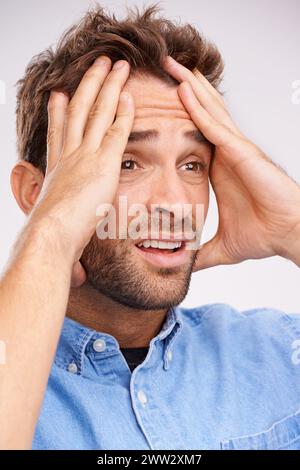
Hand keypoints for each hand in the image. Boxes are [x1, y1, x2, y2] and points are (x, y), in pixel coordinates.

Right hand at [30, 57, 133, 284]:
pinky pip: (115, 131)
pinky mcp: (102, 163)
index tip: (61, 95)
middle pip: (77, 112)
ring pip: (96, 112)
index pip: (60, 134)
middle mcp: (69, 156)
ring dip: (106, 87)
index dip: (60, 112)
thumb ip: (73, 249)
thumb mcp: (61, 238)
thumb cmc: (52, 245)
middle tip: (96, 66)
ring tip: (115, 65)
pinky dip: (123, 112)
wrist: (50, 241)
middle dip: (88, 86)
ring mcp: (84, 156)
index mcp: (58, 170)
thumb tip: (78, 276)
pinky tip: (133, 95)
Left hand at [163, 56, 299, 269]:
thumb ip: (201, 253)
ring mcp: (235, 149)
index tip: (157, 107)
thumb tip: (183, 266)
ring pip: (208, 111)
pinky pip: (215, 126)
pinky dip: (198, 107)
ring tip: (170, 66)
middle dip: (182, 91)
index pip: (194, 137)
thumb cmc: (265, 235)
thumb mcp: (222, 246)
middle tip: (162, 70)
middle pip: (201, 114)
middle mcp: (226, 153)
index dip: (179, 119)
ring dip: (188, 88)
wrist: (289, 234)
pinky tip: (184, 90)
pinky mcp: (242, 152)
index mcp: (219, 169)